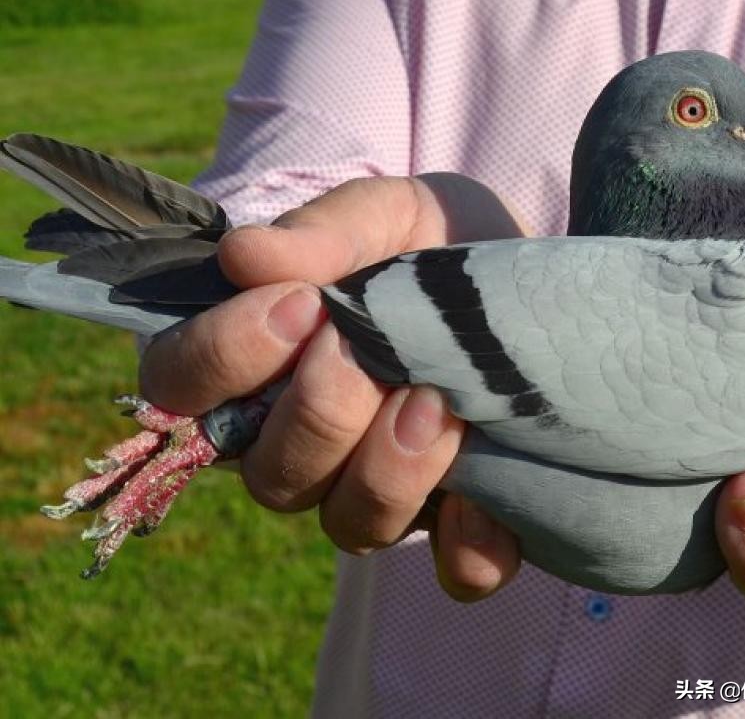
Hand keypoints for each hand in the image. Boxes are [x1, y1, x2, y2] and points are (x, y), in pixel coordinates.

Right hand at [139, 173, 523, 600]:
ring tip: (434, 402)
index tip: (302, 305)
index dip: (224, 358)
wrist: (524, 275)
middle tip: (363, 348)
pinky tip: (486, 495)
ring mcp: (383, 487)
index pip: (181, 387)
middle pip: (272, 477)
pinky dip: (470, 546)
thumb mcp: (384, 217)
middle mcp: (309, 444)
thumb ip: (321, 234)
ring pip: (352, 525)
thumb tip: (241, 255)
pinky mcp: (461, 515)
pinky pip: (457, 568)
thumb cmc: (430, 242)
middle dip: (318, 414)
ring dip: (387, 472)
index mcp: (263, 367)